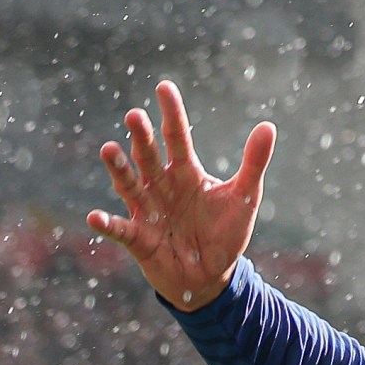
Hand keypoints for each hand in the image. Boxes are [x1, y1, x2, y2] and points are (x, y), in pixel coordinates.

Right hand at [87, 79, 276, 311]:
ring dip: (119, 169)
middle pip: (148, 156)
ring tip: (109, 149)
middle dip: (141, 137)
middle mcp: (161, 186)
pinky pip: (121, 230)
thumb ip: (253, 163)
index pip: (177, 137)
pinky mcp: (139, 239)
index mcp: (185, 173)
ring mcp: (147, 211)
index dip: (171, 113)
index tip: (164, 87)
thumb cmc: (224, 234)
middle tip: (135, 116)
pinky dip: (108, 224)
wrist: (212, 277)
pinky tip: (95, 217)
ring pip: (130, 185)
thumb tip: (268, 126)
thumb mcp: (244, 198)